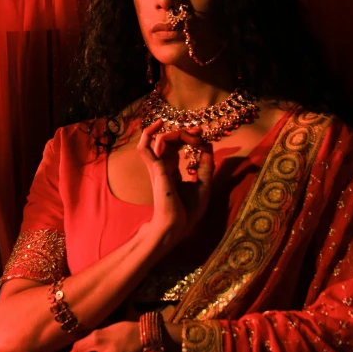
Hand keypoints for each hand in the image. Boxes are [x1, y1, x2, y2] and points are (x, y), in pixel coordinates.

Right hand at [137, 119, 213, 247]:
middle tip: (199, 131)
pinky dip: (148, 133)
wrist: (175, 227)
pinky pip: (144, 147)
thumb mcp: (204, 185)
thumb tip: (208, 146)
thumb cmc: (187, 212)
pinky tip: (159, 124)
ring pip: (161, 139)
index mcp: (172, 171)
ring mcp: (156, 167)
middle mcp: (162, 166)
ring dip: (177, 133)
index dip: (189, 138)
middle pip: (170, 140)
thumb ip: (205, 166)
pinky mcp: (154, 168)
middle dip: (185, 132)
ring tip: (192, 135)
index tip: (202, 135)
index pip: (177, 147)